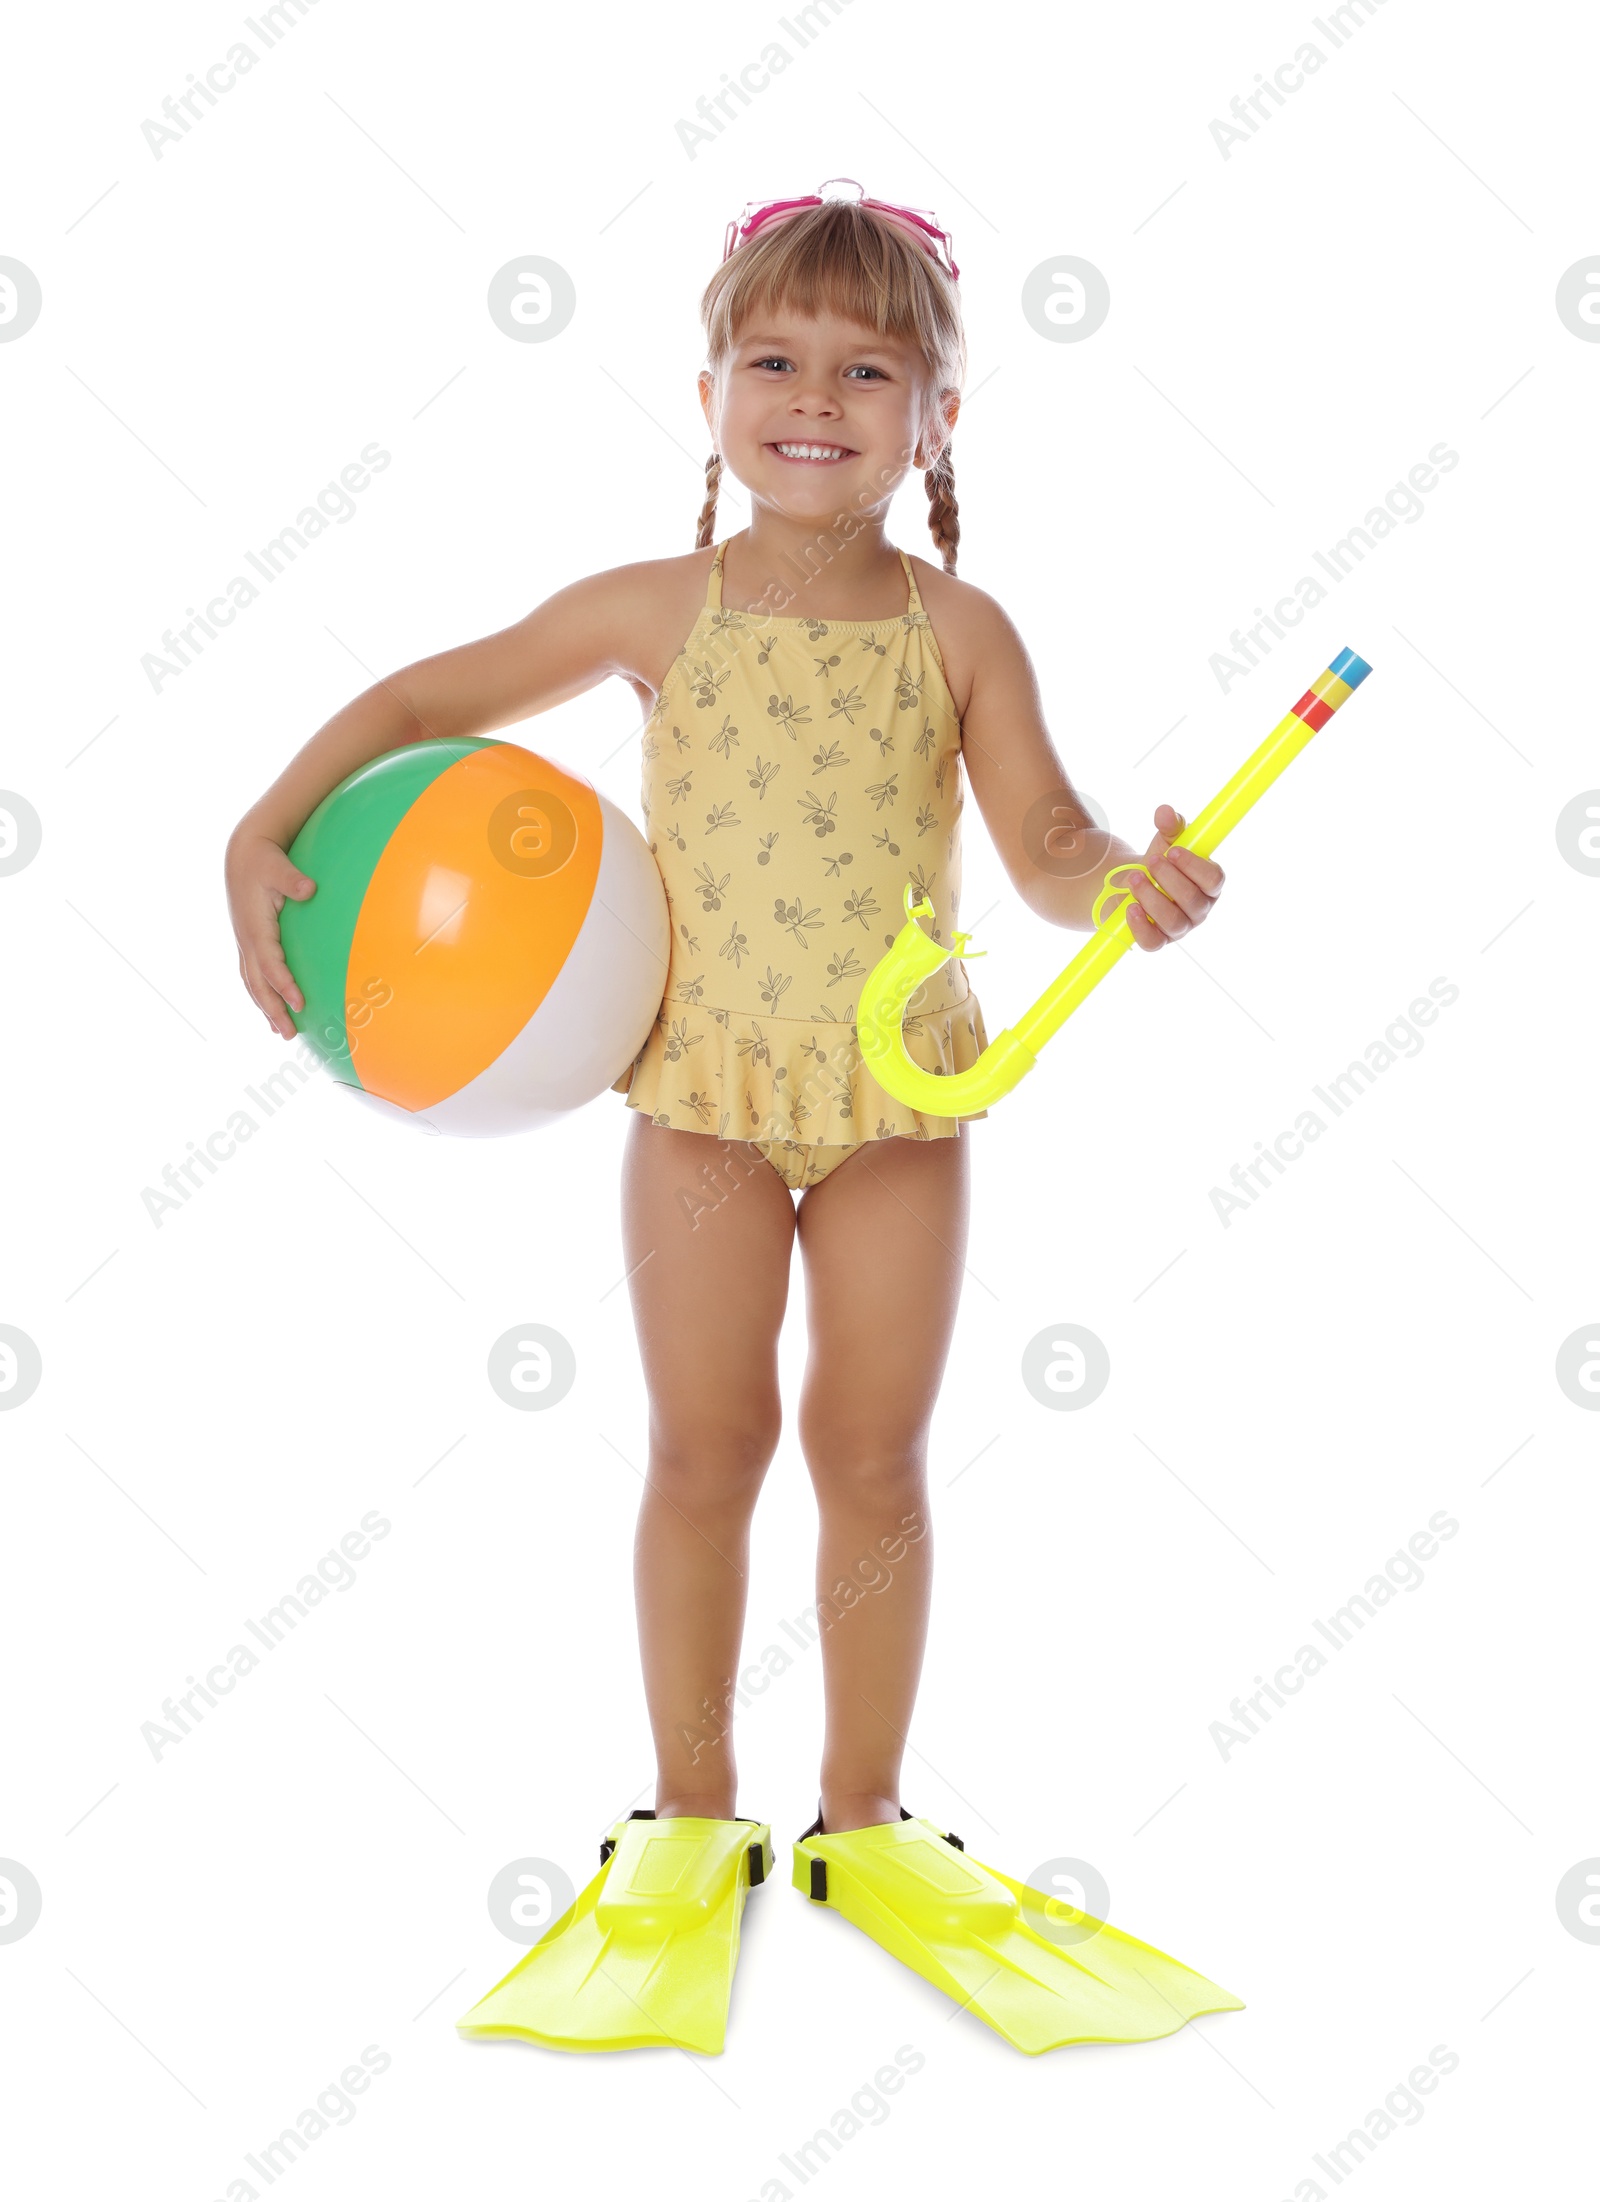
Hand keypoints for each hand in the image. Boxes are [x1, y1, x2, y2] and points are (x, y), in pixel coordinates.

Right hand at [225, 829, 316, 1038]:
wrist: (243, 855)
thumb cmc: (264, 860)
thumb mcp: (278, 866)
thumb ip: (293, 880)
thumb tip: (310, 888)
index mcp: (255, 927)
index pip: (269, 964)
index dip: (283, 985)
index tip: (299, 1004)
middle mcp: (246, 939)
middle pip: (257, 983)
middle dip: (272, 1010)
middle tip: (288, 1034)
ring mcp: (244, 942)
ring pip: (252, 983)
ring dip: (265, 1008)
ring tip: (279, 1032)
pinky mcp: (247, 941)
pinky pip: (252, 974)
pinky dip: (261, 994)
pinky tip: (271, 1008)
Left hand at [1118, 804, 1224, 952]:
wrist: (1131, 884)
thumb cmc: (1158, 863)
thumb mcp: (1164, 842)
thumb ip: (1169, 827)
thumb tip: (1165, 811)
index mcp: (1209, 884)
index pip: (1214, 880)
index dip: (1195, 866)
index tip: (1173, 850)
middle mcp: (1199, 909)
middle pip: (1193, 900)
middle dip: (1169, 879)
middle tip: (1150, 861)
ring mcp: (1179, 928)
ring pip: (1174, 922)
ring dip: (1152, 898)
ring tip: (1133, 878)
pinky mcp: (1158, 940)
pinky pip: (1153, 943)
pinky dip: (1140, 926)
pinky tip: (1130, 908)